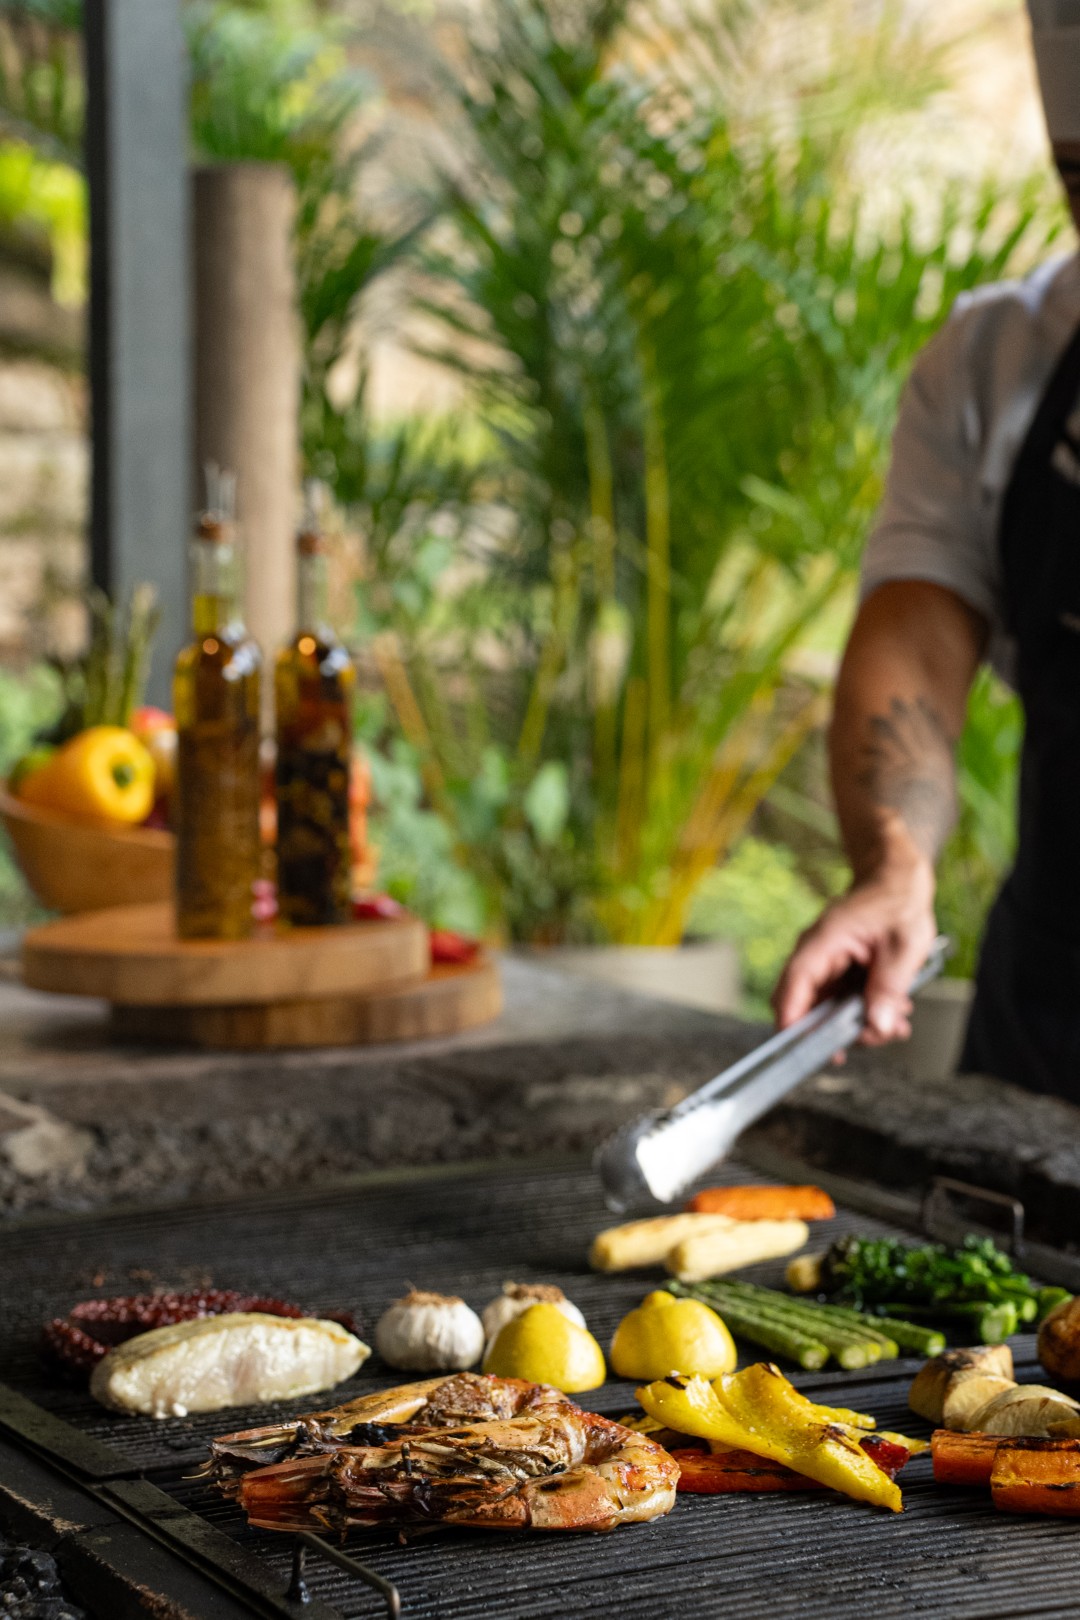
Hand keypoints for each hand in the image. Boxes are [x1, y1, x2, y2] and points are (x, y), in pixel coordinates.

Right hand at [772, 858, 936, 1045]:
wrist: (897, 882)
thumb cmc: (898, 903)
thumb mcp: (904, 948)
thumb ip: (889, 988)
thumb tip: (878, 1024)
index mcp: (824, 942)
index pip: (795, 984)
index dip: (793, 1019)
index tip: (803, 1048)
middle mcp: (816, 955)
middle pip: (807, 1005)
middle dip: (837, 1031)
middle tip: (873, 1036)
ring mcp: (825, 965)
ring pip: (826, 1009)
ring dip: (857, 1024)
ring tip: (895, 1023)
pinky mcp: (837, 972)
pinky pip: (841, 1002)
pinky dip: (864, 1012)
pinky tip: (892, 1013)